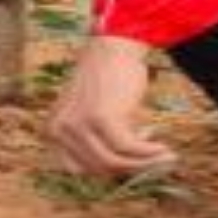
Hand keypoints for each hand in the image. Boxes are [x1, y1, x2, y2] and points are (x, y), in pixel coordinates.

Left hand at [43, 37, 176, 178]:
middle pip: (98, 168)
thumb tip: (122, 171)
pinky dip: (148, 152)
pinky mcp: (101, 118)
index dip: (107, 170)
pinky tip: (162, 148)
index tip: (130, 162)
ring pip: (113, 162)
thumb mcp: (89, 114)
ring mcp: (79, 125)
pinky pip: (128, 148)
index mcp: (52, 130)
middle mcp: (59, 130)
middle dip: (129, 167)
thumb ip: (96, 141)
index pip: (79, 169)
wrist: (114, 45)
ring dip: (142, 163)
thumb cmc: (107, 78)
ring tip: (164, 158)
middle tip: (154, 161)